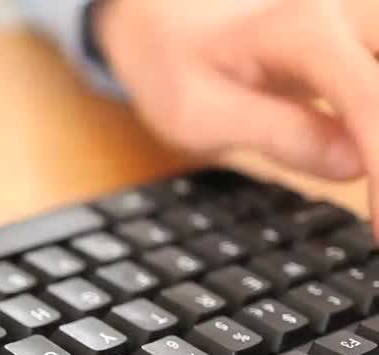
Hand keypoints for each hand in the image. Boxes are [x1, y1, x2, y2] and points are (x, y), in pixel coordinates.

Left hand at [95, 0, 378, 221]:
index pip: (373, 102)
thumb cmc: (179, 68)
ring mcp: (368, 15)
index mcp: (302, 30)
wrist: (171, 21)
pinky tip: (375, 164)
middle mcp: (349, 8)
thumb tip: (354, 164)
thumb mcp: (199, 113)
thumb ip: (277, 134)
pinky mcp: (374, 33)